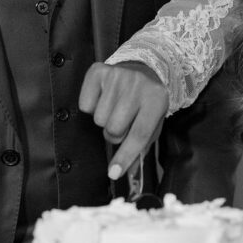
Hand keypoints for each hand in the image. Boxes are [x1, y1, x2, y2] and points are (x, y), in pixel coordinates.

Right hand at [78, 61, 168, 178]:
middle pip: (114, 128)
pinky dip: (91, 106)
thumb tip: (124, 173)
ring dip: (105, 120)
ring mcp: (117, 75)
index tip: (113, 173)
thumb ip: (140, 148)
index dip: (125, 156)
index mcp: (156, 99)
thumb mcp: (153, 123)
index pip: (139, 134)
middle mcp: (138, 85)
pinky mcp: (98, 71)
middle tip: (122, 124)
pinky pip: (85, 105)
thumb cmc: (147, 102)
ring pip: (99, 119)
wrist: (143, 69)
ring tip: (114, 109)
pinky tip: (103, 98)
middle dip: (115, 133)